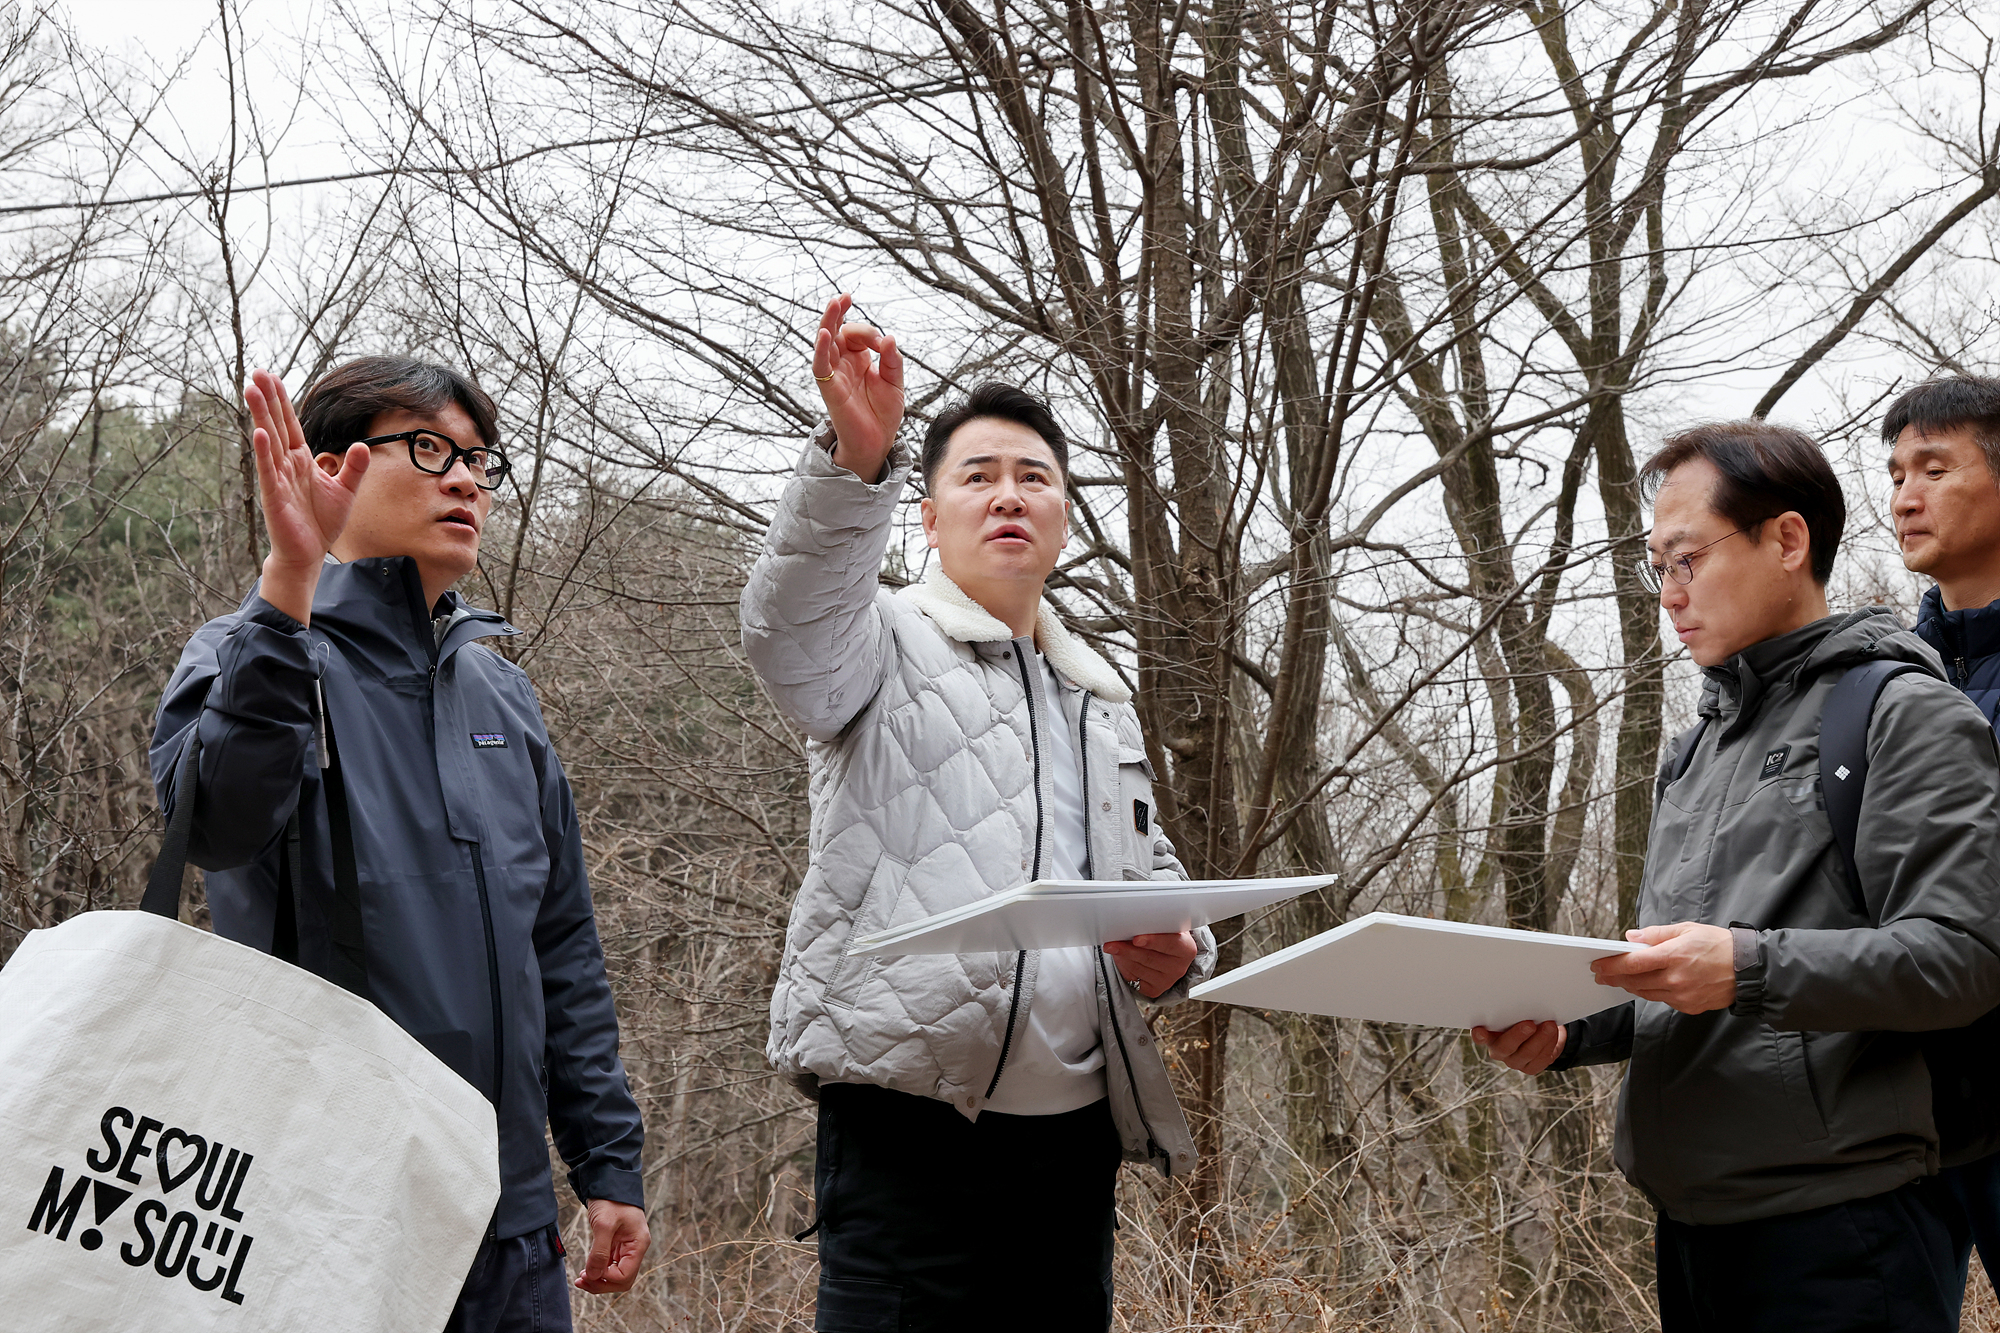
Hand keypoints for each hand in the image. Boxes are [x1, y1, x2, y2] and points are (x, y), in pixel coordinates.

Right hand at [245, 368, 369, 624]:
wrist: (310, 553)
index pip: (291, 425)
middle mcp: (286, 465)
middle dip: (268, 399)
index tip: (273, 377)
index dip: (283, 401)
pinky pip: (268, 470)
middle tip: (258, 372)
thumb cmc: (322, 522)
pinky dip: (264, 451)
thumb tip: (362, 445)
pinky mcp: (274, 495)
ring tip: (252, 390)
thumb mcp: (345, 491)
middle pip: (277, 425)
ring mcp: (277, 478)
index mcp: (301, 460)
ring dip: (261, 416)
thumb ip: (354, 467)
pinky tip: (259, 432)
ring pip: (269, 441)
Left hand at [575, 1198, 648, 1293]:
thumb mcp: (604, 1224)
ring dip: (598, 1280)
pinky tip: (586, 1270)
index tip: (589, 1273)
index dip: (607, 1279)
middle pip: (622, 1279)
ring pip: (615, 1275)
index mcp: (638, 1244)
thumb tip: (593, 1277)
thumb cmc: (611, 1199)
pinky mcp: (616, 1245)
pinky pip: (609, 1265)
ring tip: (581, 1278)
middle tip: (581, 1281)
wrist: (608, 1181)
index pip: (625, 1275)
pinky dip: (597, 1270)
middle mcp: (634, 1249)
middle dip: (601, 1283)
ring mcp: (625, 1248)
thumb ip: (599, 1252)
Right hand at [813, 293, 903, 482]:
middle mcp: (843, 363)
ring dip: (828, 321)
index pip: (858, 334)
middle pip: (836, 331)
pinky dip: (820, 350)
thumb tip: (889, 338)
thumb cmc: (884, 413)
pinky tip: (824, 334)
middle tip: (845, 296)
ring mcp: (835, 374)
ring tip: (835, 303)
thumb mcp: (895, 382)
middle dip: (839, 312)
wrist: (878, 442)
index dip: (870, 333)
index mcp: (859, 359)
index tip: (884, 344)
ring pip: (825, 342)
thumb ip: (892, 360)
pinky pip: (820, 365)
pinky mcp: (830, 388)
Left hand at [1104, 931, 1196, 998]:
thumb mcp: (1166, 926)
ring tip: (1114, 946)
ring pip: (1138, 967)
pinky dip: (1123, 966)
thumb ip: (1155, 925)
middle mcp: (1179, 967)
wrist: (1167, 953)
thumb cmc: (1165, 936)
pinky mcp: (1154, 990)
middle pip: (1149, 957)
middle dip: (1127, 949)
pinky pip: (1133, 978)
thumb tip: (1133, 922)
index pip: (1170, 943)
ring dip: (1122, 956)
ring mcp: (1167, 981)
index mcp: (1187, 949)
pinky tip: (1120, 958)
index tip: (1136, 939)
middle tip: (1113, 942)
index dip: (1153, 941)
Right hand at [1471, 1019, 1565, 1074]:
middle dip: (1518, 1035)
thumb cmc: (1523, 1018)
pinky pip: (1541, 1059)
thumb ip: (1513, 1012)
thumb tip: (1523, 1002)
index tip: (1480, 1031)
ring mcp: (1514, 1062)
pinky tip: (1553, 1034)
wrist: (1539, 1033)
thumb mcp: (1515, 1014)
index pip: (1480, 1037)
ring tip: (1550, 1025)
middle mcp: (1499, 1051)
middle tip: (1530, 1024)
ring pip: (1527, 1053)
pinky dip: (1549, 1044)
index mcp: (1490, 1035)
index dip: (1479, 1036)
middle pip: (1505, 1047)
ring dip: (1541, 1038)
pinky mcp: (1530, 1068)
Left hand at [1589, 921, 1736, 1013]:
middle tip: (1601, 975)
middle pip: (1635, 981)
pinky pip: (1663, 1000)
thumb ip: (1656, 934)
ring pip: (1646, 993)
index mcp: (1673, 956)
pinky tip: (1647, 985)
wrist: (1749, 969)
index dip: (1611, 965)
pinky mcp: (1689, 1007)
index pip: (1633, 963)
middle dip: (1615, 977)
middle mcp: (1676, 979)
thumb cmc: (1719, 945)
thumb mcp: (1687, 930)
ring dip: (1630, 986)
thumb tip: (1631, 938)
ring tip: (1620, 979)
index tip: (1598, 965)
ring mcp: (1682, 996)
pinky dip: (1652, 992)